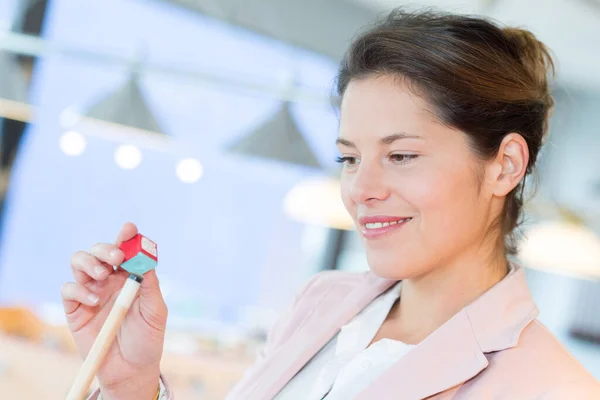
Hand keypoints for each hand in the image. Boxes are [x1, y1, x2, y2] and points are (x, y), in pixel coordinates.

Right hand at [62, 222, 166, 398]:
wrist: (131, 369)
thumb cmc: (147, 338)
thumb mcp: (155, 311)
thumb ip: (150, 285)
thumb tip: (146, 259)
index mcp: (131, 276)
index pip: (126, 249)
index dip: (126, 236)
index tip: (129, 229)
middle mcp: (110, 280)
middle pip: (99, 251)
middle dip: (106, 248)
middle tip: (116, 257)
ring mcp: (91, 292)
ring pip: (79, 262)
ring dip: (89, 263)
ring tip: (102, 276)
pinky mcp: (75, 309)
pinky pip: (68, 289)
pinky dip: (79, 289)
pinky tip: (94, 301)